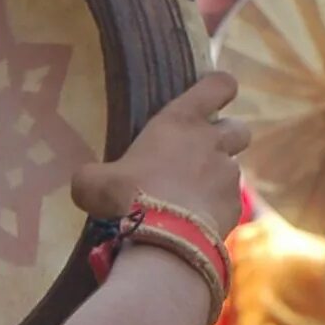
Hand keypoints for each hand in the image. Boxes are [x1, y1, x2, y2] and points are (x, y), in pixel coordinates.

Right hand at [70, 71, 248, 241]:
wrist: (163, 239)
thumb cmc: (126, 196)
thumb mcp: (92, 183)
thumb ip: (93, 175)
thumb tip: (85, 180)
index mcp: (180, 121)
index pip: (219, 85)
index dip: (219, 88)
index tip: (214, 95)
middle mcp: (212, 142)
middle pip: (239, 127)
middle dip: (226, 137)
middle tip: (202, 154)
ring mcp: (228, 175)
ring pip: (233, 168)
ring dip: (217, 177)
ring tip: (191, 197)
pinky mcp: (235, 207)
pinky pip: (228, 202)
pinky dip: (215, 209)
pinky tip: (194, 223)